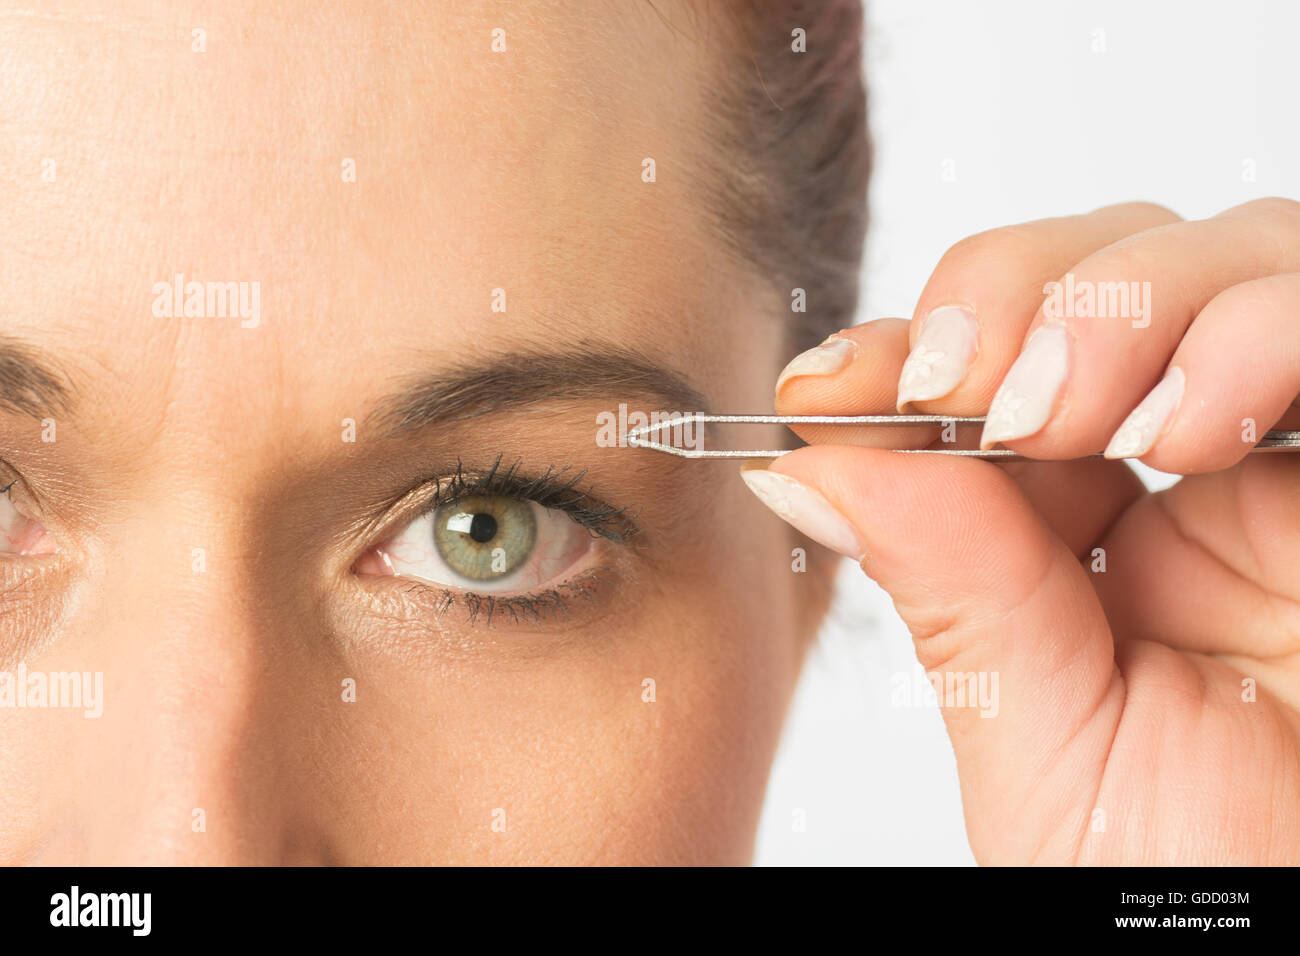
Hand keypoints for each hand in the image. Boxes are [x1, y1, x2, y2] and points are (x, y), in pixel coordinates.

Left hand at [749, 199, 1299, 863]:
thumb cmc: (1196, 881)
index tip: (828, 383)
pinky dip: (1256, 330)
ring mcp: (1295, 447)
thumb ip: (947, 591)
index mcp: (1095, 535)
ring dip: (1118, 306)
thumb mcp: (1044, 742)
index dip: (911, 348)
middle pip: (1105, 268)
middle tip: (965, 391)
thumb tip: (803, 470)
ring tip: (1071, 419)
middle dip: (1014, 299)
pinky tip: (1192, 429)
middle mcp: (1200, 472)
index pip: (996, 372)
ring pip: (1224, 254)